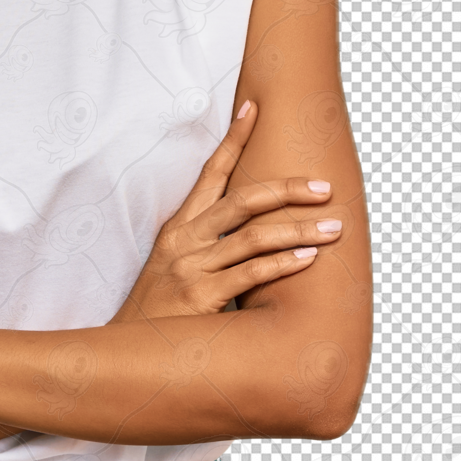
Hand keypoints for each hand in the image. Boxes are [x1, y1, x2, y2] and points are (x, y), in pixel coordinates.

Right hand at [110, 100, 341, 323]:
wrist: (127, 352)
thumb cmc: (158, 312)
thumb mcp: (172, 268)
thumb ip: (205, 246)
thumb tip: (250, 229)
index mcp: (178, 228)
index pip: (209, 173)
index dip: (233, 139)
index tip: (254, 108)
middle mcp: (184, 242)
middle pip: (241, 200)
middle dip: (287, 189)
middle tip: (324, 188)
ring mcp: (191, 268)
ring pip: (253, 237)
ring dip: (299, 230)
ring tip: (333, 227)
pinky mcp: (201, 297)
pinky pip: (251, 273)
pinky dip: (283, 264)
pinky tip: (309, 260)